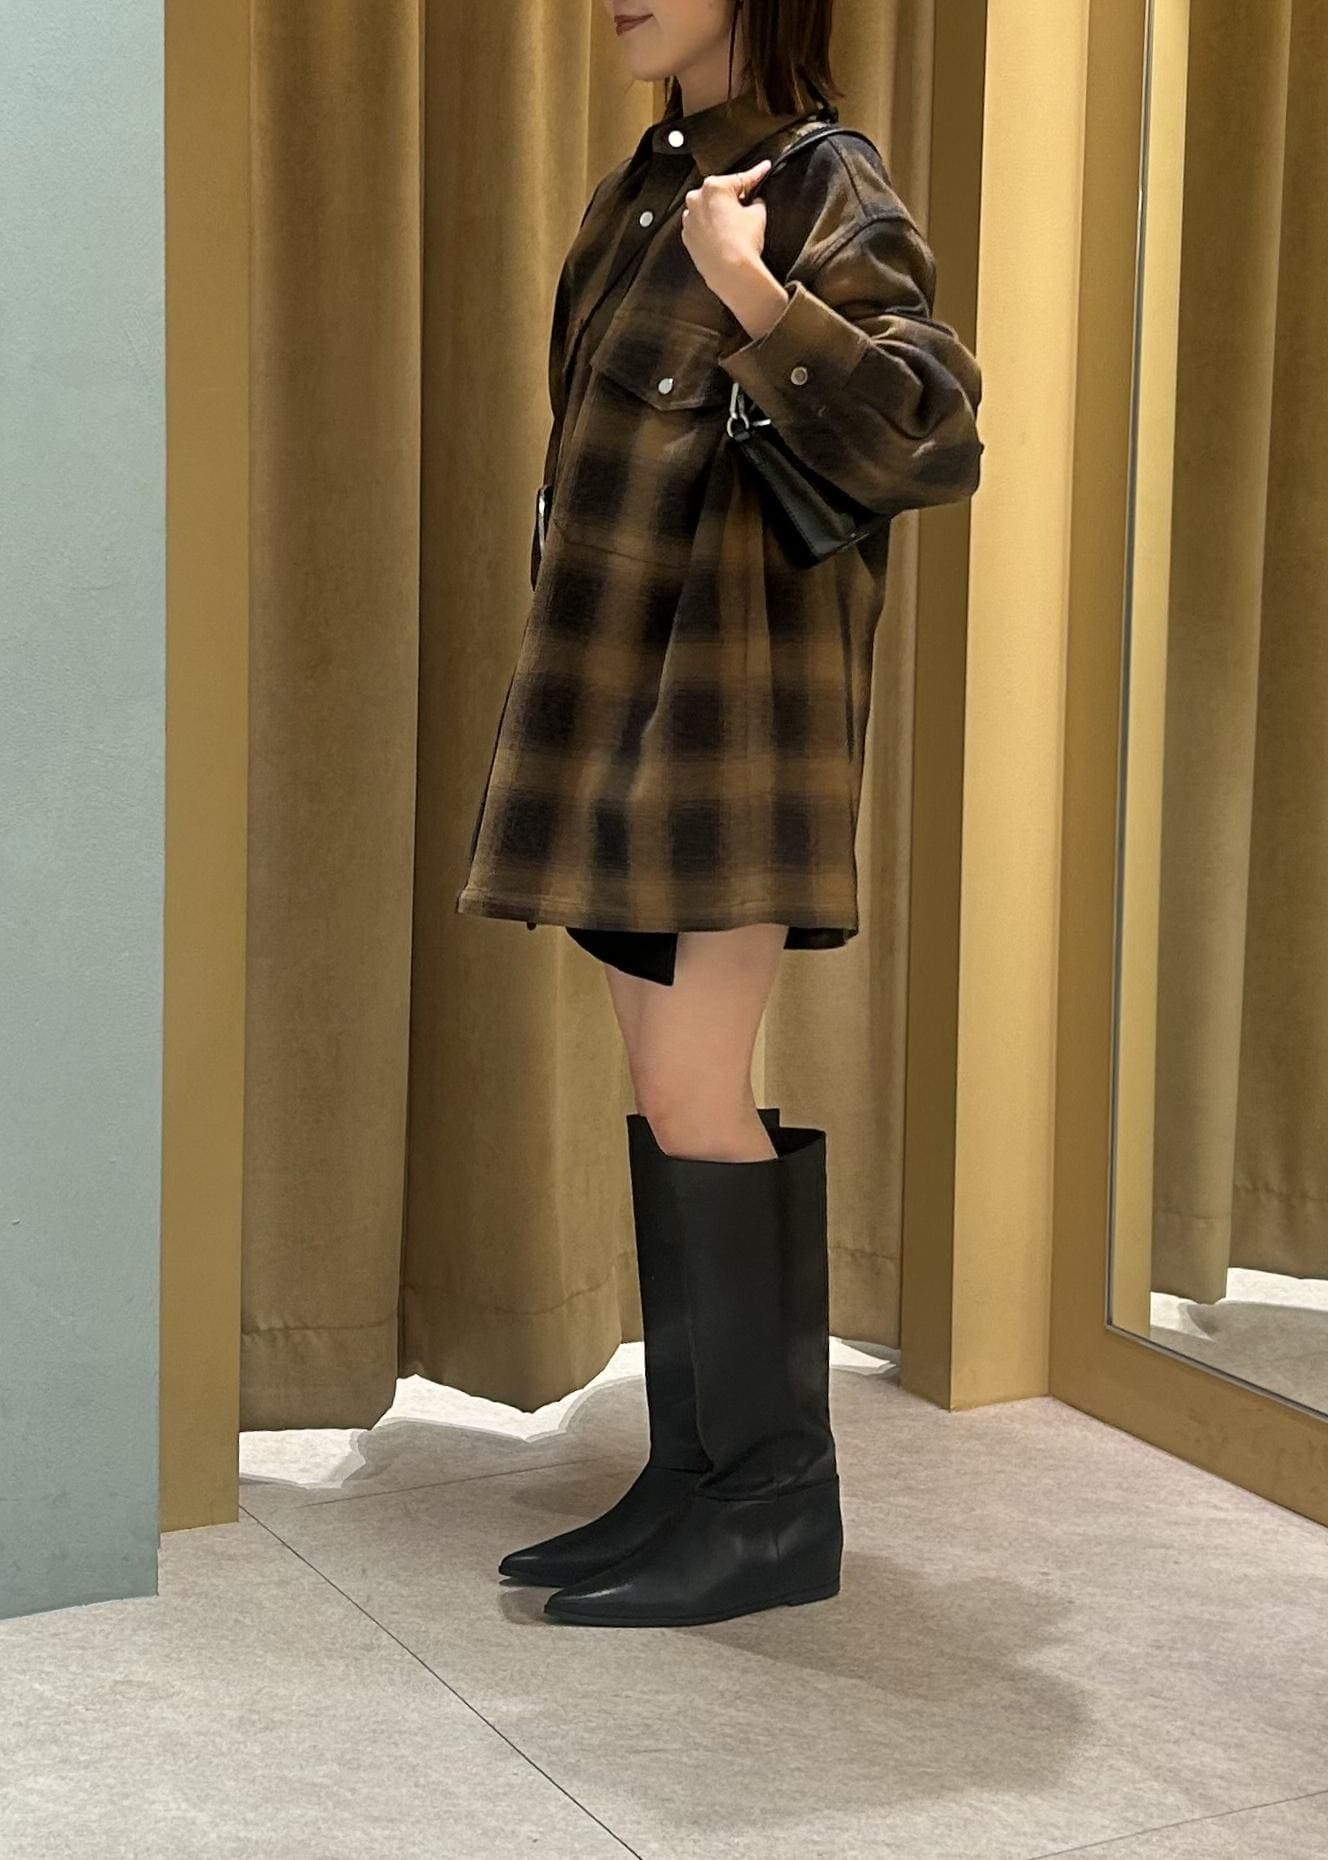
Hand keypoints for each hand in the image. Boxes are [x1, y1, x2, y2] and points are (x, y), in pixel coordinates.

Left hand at [679, 158, 771, 299]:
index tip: (763, 170)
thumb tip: (755, 202)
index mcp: (714, 187)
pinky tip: (725, 237)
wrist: (731, 274)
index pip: (741, 178)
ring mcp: (689, 219)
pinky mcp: (688, 237)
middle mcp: (696, 199)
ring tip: (736, 227)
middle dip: (734, 197)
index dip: (756, 174)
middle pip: (720, 193)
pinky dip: (712, 228)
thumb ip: (756, 201)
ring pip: (708, 210)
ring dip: (721, 213)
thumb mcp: (758, 214)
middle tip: (750, 205)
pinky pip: (702, 226)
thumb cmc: (742, 244)